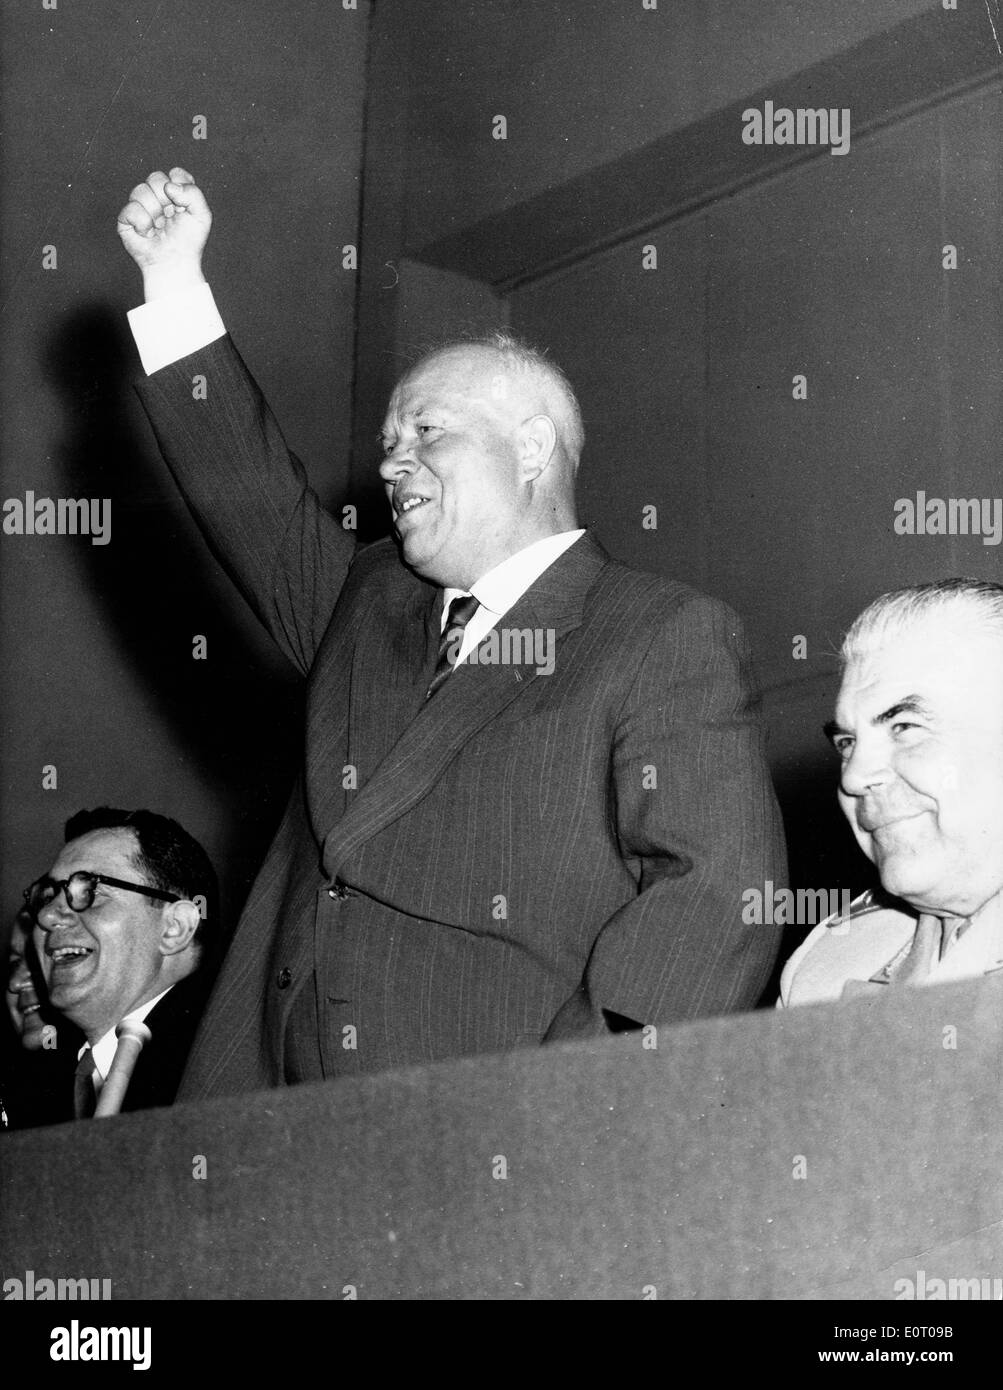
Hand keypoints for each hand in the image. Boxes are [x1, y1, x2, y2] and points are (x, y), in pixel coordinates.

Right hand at [116, 168, 211, 299]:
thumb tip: (168, 186)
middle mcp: (157, 196)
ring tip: (159, 227)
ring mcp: (140, 206)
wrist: (174, 262)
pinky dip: (143, 223)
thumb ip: (193, 193)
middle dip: (166, 199)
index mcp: (175, 193)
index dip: (179, 187)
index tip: (184, 205)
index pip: (174, 174)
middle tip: (171, 217)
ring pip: (141, 190)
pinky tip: (148, 233)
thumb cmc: (188, 242)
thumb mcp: (202, 216)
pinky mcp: (126, 218)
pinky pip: (131, 208)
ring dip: (154, 212)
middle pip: (156, 177)